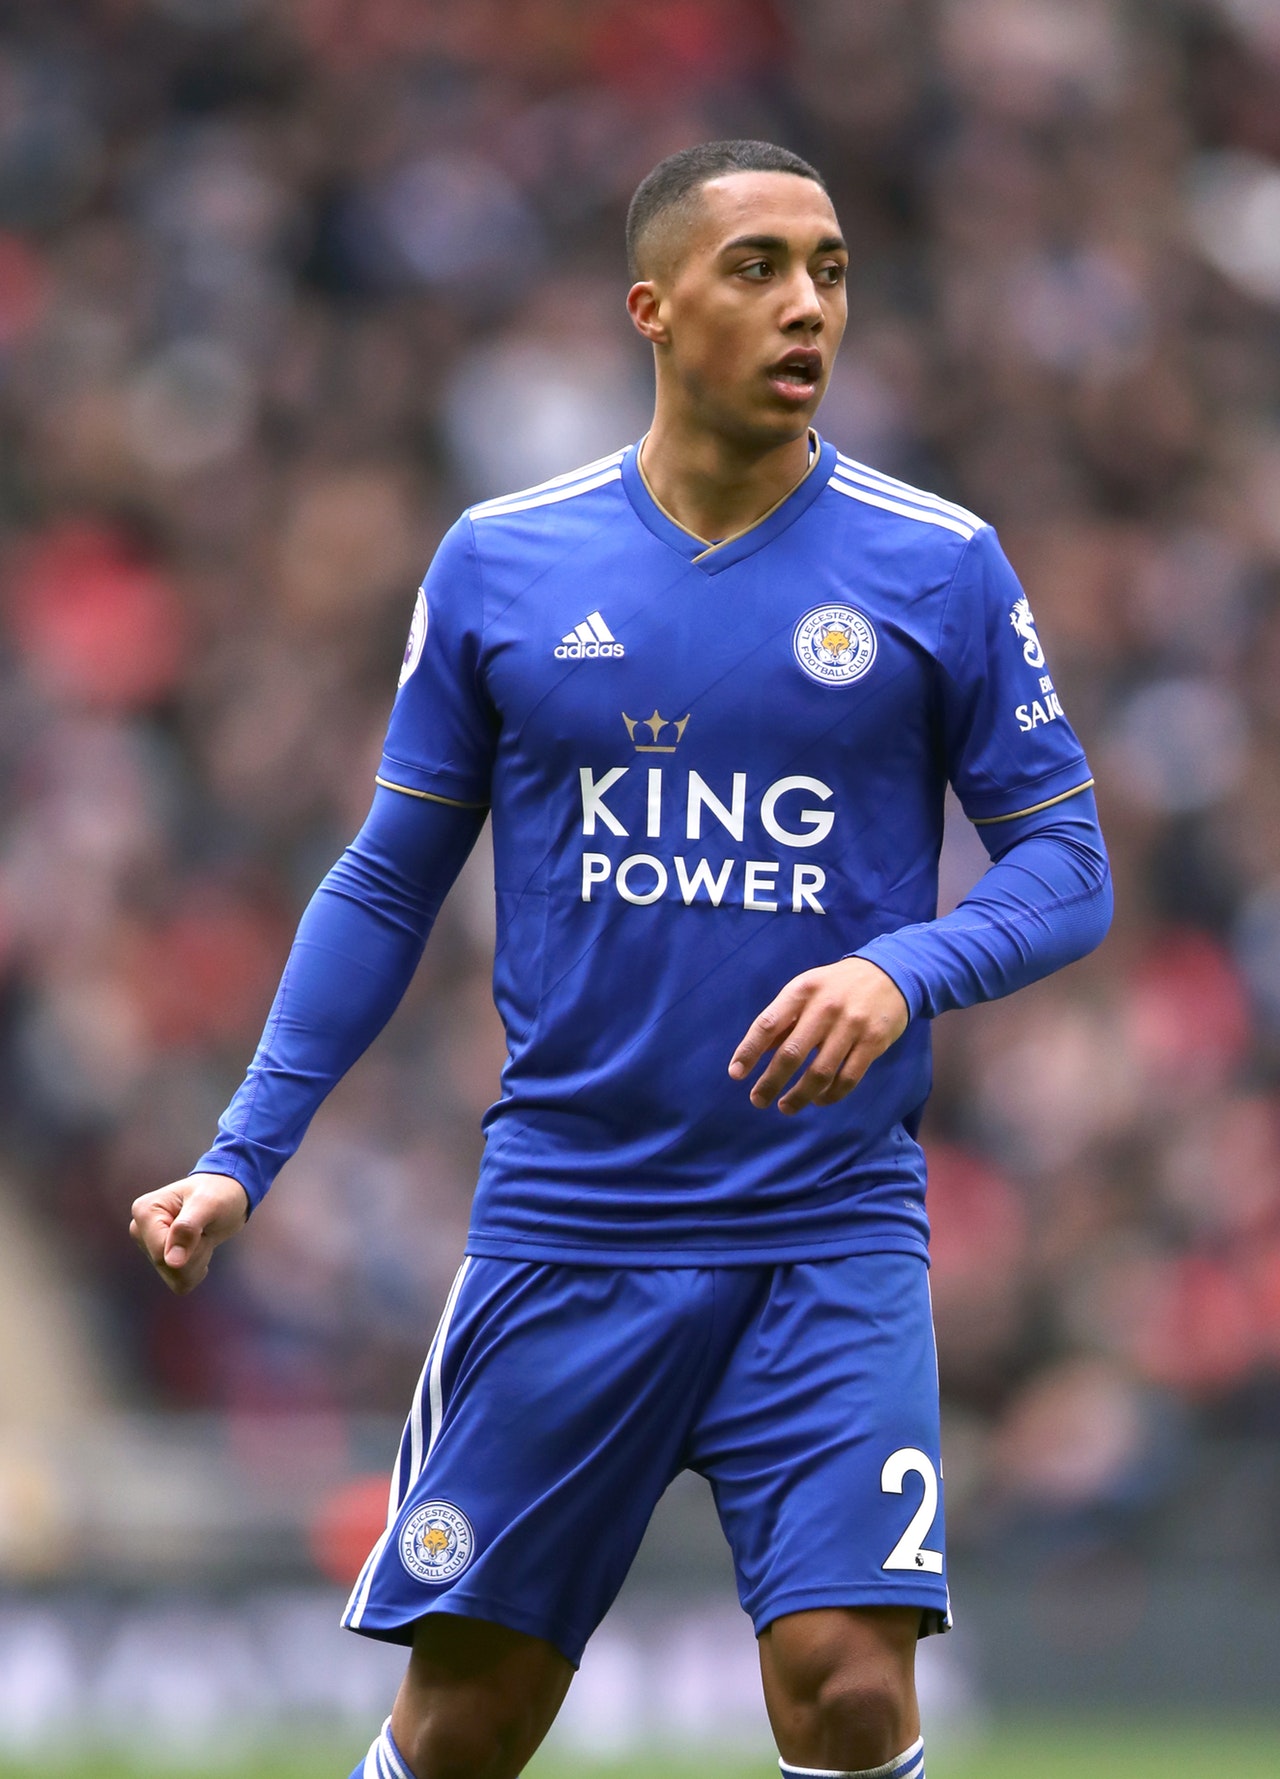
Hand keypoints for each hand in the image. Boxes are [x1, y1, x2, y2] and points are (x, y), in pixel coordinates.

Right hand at [129, 1173, 249, 1294]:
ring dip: (197, 1261)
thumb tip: (171, 1262)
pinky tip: (198, 1247)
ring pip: (174, 1278)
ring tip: (201, 1236)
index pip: (161, 1253)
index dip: (190, 1248)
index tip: (203, 1227)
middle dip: (194, 1255)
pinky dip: (196, 1269)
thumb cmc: (219, 1192)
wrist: (226, 1195)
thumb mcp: (209, 1204)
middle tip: (204, 1230)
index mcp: (144, 1211)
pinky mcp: (160, 1259)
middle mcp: (140, 1230)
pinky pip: (179, 1283)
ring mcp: (148, 1246)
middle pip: (166, 1267)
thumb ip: (188, 1228)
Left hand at [729, 957, 908, 1114]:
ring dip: (799, 1095)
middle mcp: (825, 1008)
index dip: (749, 1051)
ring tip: (786, 1106)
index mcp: (802, 991)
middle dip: (771, 1082)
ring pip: (820, 1072)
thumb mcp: (806, 990)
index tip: (736, 1074)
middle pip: (792, 1054)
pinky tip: (818, 1100)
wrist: (890, 973)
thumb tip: (754, 1054)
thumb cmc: (836, 986)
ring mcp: (851, 1026)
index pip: (768, 1024)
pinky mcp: (873, 1042)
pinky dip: (830, 1095)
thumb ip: (782, 1020)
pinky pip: (848, 1078)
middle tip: (757, 1100)